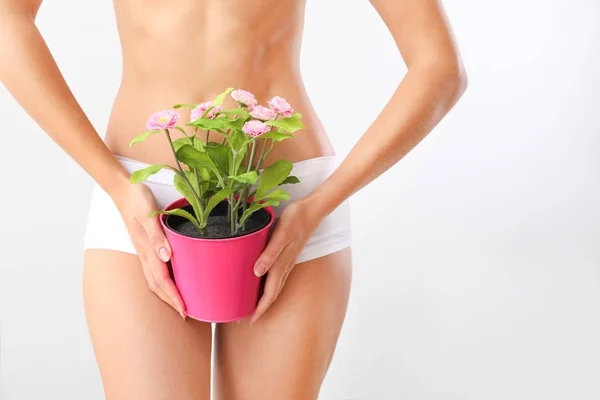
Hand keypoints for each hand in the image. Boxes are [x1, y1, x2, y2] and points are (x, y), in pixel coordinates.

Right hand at [112, 182, 185, 319]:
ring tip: (180, 303)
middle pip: (157, 285)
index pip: (161, 279)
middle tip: (186, 313)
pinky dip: (163, 280)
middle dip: (170, 301)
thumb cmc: (137, 199)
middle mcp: (145, 253)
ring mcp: (143, 250)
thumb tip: (166, 257)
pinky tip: (171, 280)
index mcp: (146, 249)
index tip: (184, 309)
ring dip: (166, 293)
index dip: (173, 295)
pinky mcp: (145, 245)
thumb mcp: (148, 213)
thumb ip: (157, 235)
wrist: (123, 190)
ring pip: (154, 279)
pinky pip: (153, 269)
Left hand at [250, 198, 322, 323]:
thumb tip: (257, 272)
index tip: (251, 321)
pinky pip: (277, 276)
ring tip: (252, 304)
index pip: (270, 292)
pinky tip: (261, 281)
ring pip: (274, 285)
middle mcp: (285, 266)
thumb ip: (270, 253)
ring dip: (264, 297)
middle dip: (261, 307)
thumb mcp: (281, 234)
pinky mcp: (287, 254)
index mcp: (281, 264)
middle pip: (272, 293)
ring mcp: (287, 261)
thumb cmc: (295, 220)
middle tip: (247, 318)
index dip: (261, 308)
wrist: (312, 210)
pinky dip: (268, 284)